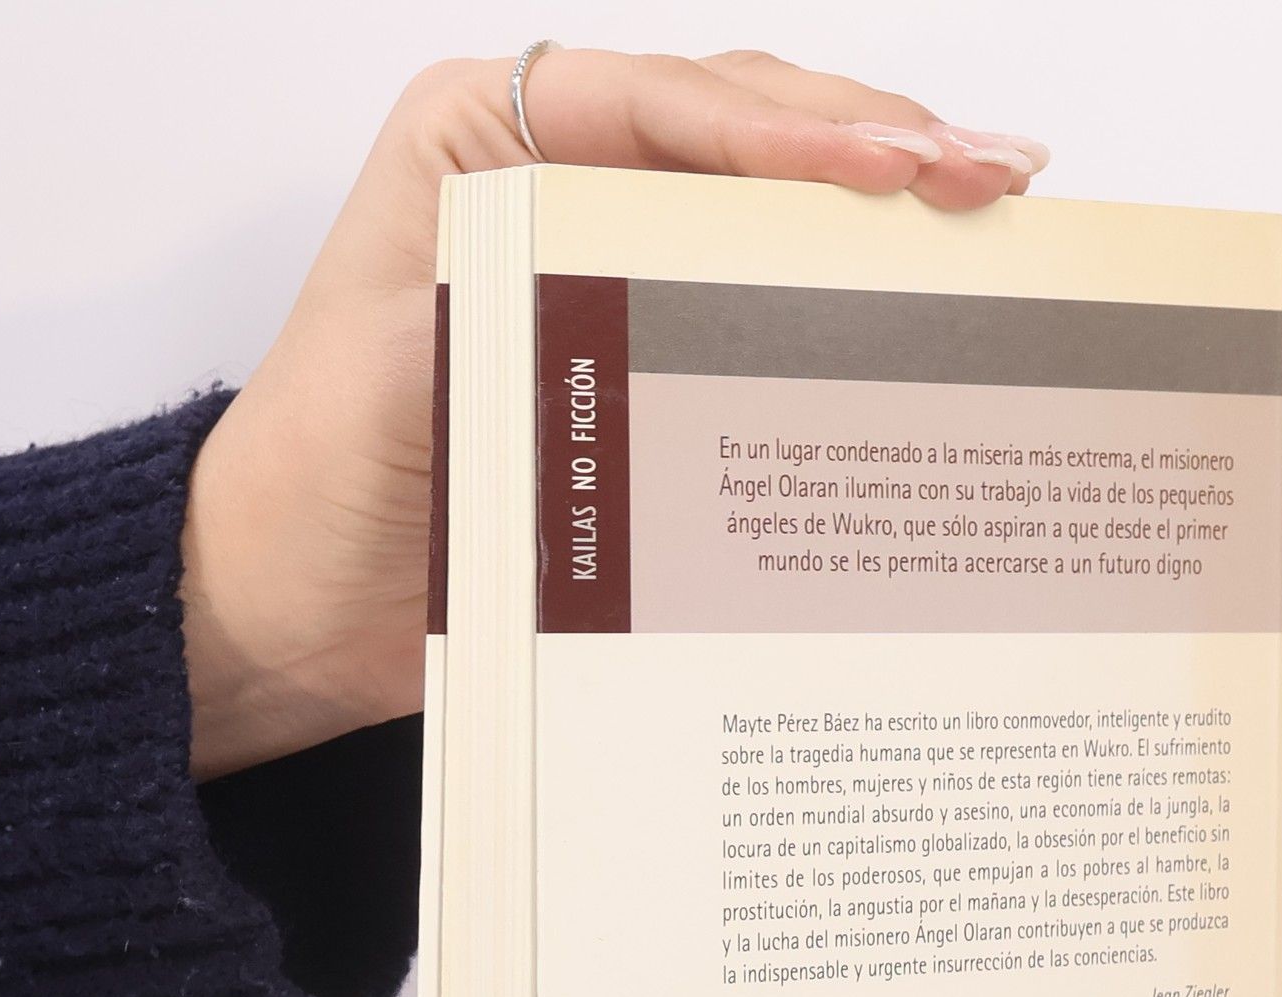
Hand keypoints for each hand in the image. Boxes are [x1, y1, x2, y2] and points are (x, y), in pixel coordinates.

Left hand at [179, 48, 1049, 778]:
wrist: (287, 604)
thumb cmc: (313, 478)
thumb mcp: (405, 364)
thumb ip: (521, 295)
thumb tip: (664, 287)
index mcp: (482, 146)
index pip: (666, 108)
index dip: (796, 132)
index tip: (906, 167)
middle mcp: (554, 189)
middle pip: (740, 140)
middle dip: (875, 149)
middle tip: (995, 176)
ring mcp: (606, 275)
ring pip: (764, 219)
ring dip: (877, 220)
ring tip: (991, 217)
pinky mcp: (637, 364)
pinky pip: (752, 319)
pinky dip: (836, 314)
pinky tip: (917, 315)